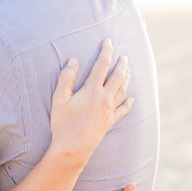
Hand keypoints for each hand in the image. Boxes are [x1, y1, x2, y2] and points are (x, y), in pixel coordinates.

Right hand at [49, 39, 133, 165]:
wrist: (73, 149)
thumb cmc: (62, 124)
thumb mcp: (59, 99)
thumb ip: (66, 78)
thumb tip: (73, 60)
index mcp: (92, 91)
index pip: (102, 65)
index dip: (106, 51)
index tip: (108, 41)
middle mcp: (105, 99)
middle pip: (117, 76)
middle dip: (121, 63)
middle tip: (123, 55)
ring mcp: (109, 111)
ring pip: (122, 91)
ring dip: (126, 78)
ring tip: (128, 69)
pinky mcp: (110, 122)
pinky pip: (123, 110)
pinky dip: (129, 104)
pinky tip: (132, 99)